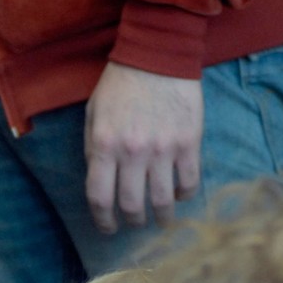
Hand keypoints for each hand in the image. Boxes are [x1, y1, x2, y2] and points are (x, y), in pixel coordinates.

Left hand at [83, 61, 204, 232]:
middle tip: (134, 222)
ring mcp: (163, 149)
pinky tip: (180, 195)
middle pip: (132, 205)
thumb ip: (94, 149)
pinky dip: (184, 195)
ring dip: (161, 217)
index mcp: (104, 144)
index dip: (102, 220)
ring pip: (163, 201)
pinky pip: (189, 182)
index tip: (107, 228)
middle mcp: (132, 151)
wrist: (158, 54)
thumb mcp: (94, 114)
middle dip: (132, 221)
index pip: (99, 197)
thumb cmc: (121, 84)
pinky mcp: (189, 142)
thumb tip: (102, 183)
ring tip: (160, 219)